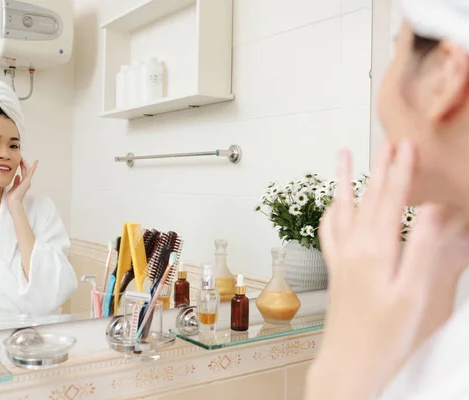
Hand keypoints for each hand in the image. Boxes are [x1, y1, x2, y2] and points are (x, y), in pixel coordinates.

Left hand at [7, 158, 37, 206]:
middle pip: (25, 169)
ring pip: (27, 169)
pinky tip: (36, 162)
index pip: (23, 171)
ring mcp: (27, 181)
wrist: (13, 202)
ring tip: (21, 156)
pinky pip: (31, 173)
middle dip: (22, 162)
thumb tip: (17, 176)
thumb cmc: (12, 197)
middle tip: (19, 155)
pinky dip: (34, 167)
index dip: (21, 165)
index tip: (19, 159)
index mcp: (23, 182)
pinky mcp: (27, 181)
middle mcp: (26, 181)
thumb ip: (16, 181)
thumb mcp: (13, 187)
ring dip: (24, 162)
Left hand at [307, 141, 468, 398]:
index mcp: (376, 250)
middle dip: (379, 167)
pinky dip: (332, 211)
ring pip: (343, 208)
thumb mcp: (414, 295)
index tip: (408, 145)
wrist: (350, 361)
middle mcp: (353, 248)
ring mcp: (340, 257)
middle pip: (367, 198)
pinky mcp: (335, 268)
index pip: (391, 200)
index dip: (400, 171)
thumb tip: (435, 211)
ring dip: (347, 180)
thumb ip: (425, 250)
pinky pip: (329, 230)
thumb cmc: (384, 336)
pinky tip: (333, 204)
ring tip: (343, 155)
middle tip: (387, 140)